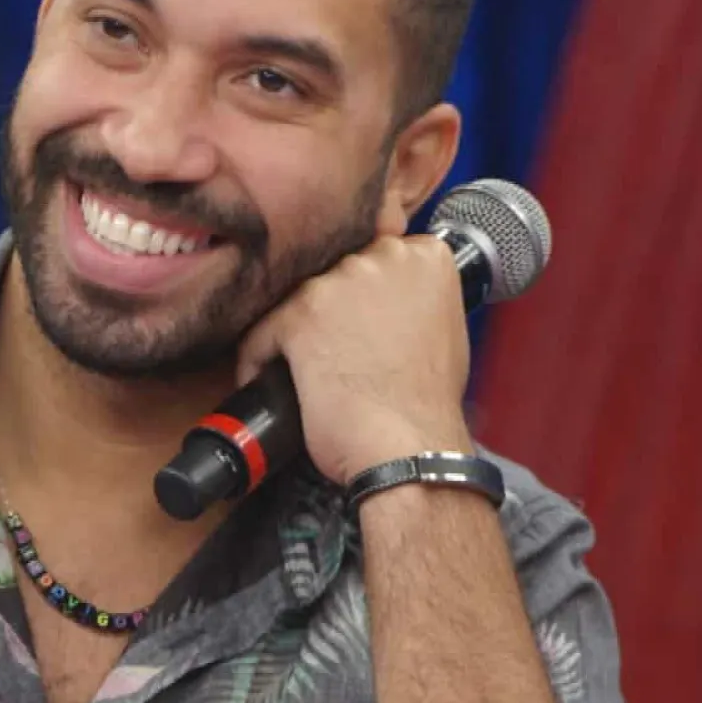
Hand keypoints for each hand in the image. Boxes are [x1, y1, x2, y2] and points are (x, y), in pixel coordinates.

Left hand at [236, 234, 474, 485]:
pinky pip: (261, 331)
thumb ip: (413, 297)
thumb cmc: (426, 405)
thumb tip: (384, 301)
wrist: (409, 449)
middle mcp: (383, 258)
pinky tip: (276, 386)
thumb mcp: (442, 329)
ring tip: (304, 373)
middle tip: (329, 349)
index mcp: (426, 257)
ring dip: (291, 333)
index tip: (353, 318)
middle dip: (326, 309)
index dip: (360, 292)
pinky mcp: (300, 314)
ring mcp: (338, 282)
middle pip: (332, 270)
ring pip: (293, 298)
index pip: (374, 253)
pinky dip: (259, 359)